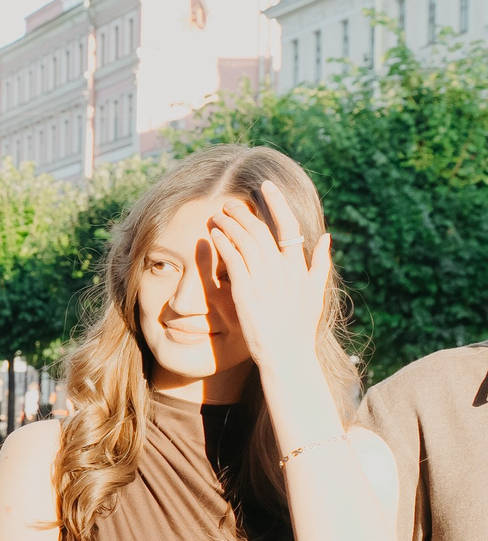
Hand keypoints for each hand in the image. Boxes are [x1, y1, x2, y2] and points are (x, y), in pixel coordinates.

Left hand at [206, 188, 330, 381]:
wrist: (287, 353)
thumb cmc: (299, 327)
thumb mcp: (316, 293)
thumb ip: (320, 264)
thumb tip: (327, 238)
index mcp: (299, 267)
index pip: (288, 226)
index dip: (276, 203)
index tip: (265, 186)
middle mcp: (283, 269)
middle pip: (261, 229)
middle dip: (244, 212)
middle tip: (229, 203)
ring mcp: (265, 278)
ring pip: (245, 241)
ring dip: (229, 224)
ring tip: (217, 214)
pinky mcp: (247, 290)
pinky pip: (233, 259)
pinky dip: (223, 243)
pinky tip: (213, 234)